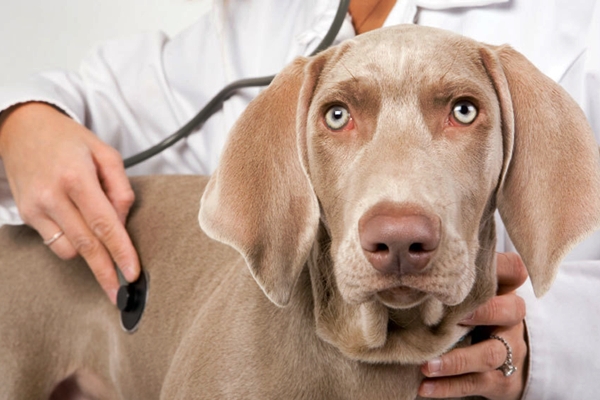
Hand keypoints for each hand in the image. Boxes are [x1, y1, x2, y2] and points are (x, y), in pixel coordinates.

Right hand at [0, 102, 139, 303]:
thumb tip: (122, 223)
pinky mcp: (25, 214)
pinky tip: (79, 228)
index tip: (132, 272)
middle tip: (120, 293)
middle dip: (106, 271)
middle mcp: (52, 195)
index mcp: (77, 177)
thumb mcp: (105, 153)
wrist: (23, 128)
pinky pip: (54, 242)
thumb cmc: (69, 140)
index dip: (120, 251)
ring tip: (101, 239)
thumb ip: (120, 188)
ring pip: (69, 249)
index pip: (104, 224)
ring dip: (90, 252)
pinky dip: (72, 242)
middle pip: (86, 244)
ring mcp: (35, 207)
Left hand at [418, 252, 527, 398]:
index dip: (500, 268)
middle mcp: (512, 318)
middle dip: (482, 313)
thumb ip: (452, 280)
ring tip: (427, 366)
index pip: (514, 270)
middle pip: (511, 310)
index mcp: (504, 290)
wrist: (503, 358)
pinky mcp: (501, 380)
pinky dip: (449, 386)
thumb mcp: (469, 294)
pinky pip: (476, 383)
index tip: (469, 274)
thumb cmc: (473, 315)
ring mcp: (510, 349)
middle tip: (452, 318)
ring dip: (456, 361)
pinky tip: (425, 387)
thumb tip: (411, 265)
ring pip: (490, 354)